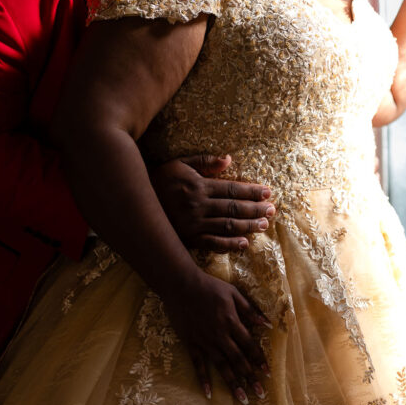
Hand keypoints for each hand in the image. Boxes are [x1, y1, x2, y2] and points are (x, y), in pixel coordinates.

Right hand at [149, 154, 275, 251]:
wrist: (133, 202)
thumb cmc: (159, 180)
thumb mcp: (179, 164)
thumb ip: (204, 161)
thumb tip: (229, 159)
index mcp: (198, 185)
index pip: (232, 189)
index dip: (252, 191)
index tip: (268, 192)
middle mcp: (198, 205)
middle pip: (234, 208)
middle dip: (255, 209)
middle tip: (272, 211)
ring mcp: (193, 224)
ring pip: (227, 225)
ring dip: (248, 226)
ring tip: (264, 226)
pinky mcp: (188, 239)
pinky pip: (212, 243)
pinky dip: (229, 244)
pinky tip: (244, 244)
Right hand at [164, 268, 270, 404]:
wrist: (181, 284)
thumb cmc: (210, 286)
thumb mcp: (234, 293)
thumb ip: (250, 310)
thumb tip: (267, 324)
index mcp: (231, 321)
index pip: (249, 345)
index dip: (259, 359)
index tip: (267, 373)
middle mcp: (219, 335)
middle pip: (238, 360)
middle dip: (250, 377)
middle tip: (260, 393)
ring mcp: (204, 341)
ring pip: (221, 366)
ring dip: (233, 383)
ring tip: (242, 398)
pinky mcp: (191, 343)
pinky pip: (198, 365)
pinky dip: (203, 379)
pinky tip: (208, 393)